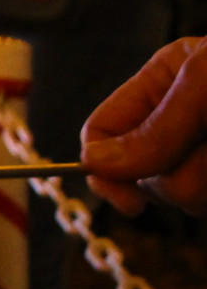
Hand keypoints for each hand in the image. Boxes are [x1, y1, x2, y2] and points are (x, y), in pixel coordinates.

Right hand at [81, 37, 206, 215]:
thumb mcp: (204, 86)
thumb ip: (155, 128)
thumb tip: (93, 164)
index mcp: (159, 84)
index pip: (101, 131)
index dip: (104, 167)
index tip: (130, 202)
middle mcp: (175, 120)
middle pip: (139, 172)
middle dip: (173, 174)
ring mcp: (197, 152)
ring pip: (176, 194)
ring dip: (204, 184)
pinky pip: (203, 203)